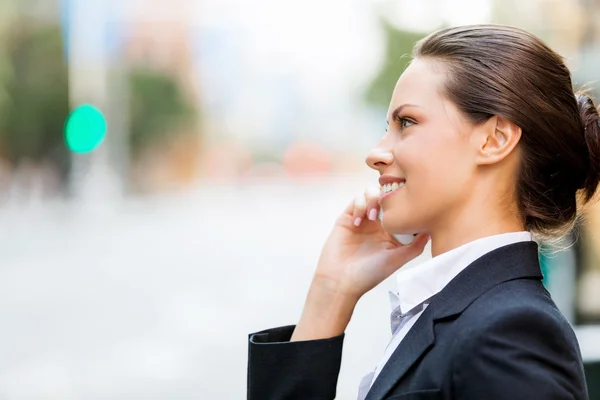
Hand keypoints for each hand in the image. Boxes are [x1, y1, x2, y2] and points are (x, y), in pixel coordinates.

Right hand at [315, 185, 428, 299]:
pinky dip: (360, 205)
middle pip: (386, 196)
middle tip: (387, 208)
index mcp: (392, 232)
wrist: (341, 280)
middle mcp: (378, 223)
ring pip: (371, 193)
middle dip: (388, 196)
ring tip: (372, 217)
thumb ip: (415, 245)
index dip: (405, 202)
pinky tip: (358, 222)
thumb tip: (432, 230)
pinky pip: (356, 200)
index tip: (406, 206)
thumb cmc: (369, 274)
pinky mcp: (347, 217)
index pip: (401, 208)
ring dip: (373, 199)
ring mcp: (363, 219)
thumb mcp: (397, 259)